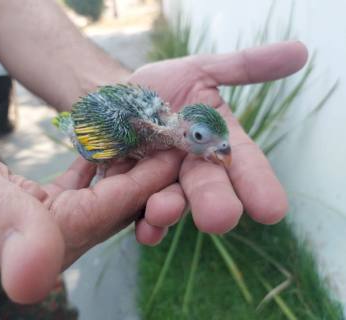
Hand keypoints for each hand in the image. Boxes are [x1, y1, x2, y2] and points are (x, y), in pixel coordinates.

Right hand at [0, 138, 180, 303]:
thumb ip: (7, 232)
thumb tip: (34, 282)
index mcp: (52, 236)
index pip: (117, 205)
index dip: (151, 177)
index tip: (181, 149)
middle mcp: (60, 235)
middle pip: (121, 204)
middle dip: (153, 174)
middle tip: (180, 139)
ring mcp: (52, 221)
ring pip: (106, 193)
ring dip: (130, 166)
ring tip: (153, 136)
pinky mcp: (40, 206)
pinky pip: (83, 186)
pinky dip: (100, 164)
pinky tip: (112, 146)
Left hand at [128, 41, 307, 238]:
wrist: (114, 102)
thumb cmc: (161, 88)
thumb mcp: (200, 71)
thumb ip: (244, 67)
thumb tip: (302, 50)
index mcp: (217, 143)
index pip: (244, 165)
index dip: (258, 185)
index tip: (272, 210)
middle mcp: (193, 168)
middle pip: (208, 188)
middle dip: (214, 203)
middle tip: (219, 218)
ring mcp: (163, 183)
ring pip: (173, 202)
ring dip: (170, 210)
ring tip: (163, 210)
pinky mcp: (133, 193)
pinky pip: (138, 211)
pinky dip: (144, 223)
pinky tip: (144, 229)